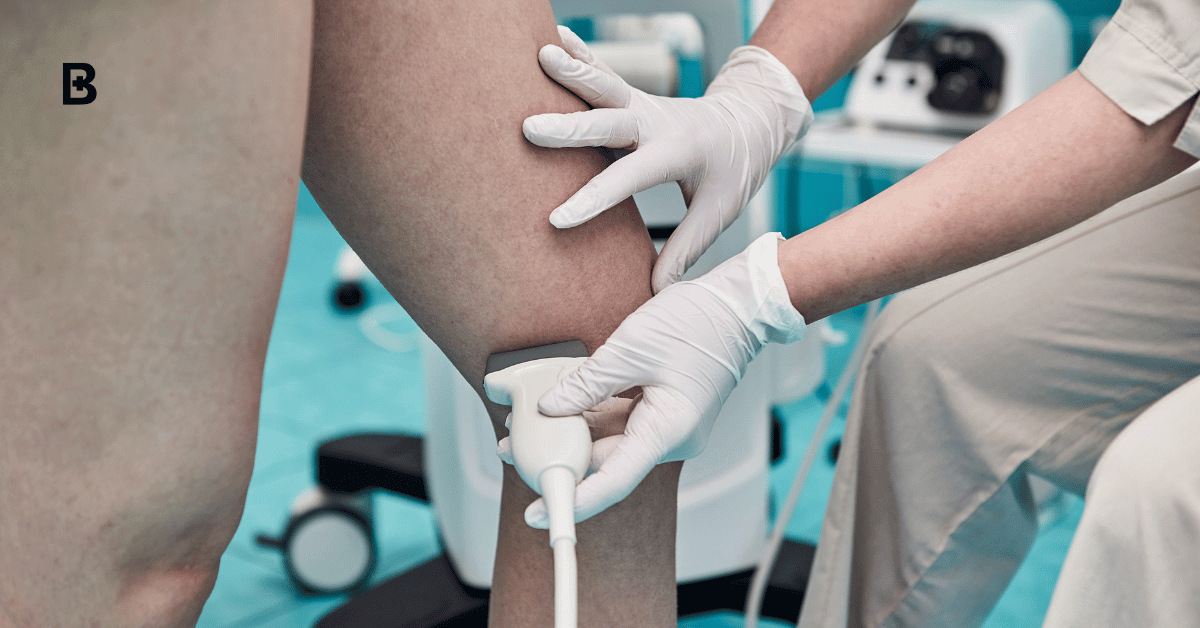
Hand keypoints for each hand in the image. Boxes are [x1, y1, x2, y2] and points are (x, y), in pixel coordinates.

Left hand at [520, 233, 805, 526]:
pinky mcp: (663, 411)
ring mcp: (668, 425)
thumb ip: (588, 383)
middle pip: (606, 461)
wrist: (740, 307)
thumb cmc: (700, 324)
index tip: (539, 514)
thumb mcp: (631, 348)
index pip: (614, 480)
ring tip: (526, 424)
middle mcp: (671, 437)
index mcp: (669, 430)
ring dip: (572, 433)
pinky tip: (560, 405)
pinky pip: (622, 421)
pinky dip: (591, 415)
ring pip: (610, 440)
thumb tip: (550, 408)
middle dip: (560, 456)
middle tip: (513, 449)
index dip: (573, 501)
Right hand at [525, 26, 813, 293]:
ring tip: (540, 56)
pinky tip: (551, 39)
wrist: (751, 120)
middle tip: (530, 128)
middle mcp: (658, 123)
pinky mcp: (633, 97)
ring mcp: (644, 104)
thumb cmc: (734, 170)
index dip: (593, 199)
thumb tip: (657, 294)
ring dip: (573, 71)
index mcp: (678, 153)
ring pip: (605, 85)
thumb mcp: (718, 213)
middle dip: (570, 127)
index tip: (556, 219)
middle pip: (610, 123)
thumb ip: (685, 251)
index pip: (629, 179)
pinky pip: (602, 73)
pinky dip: (579, 55)